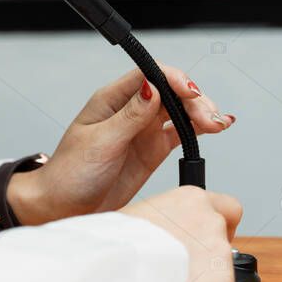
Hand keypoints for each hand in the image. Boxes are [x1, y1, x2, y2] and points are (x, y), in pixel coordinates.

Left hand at [7, 64, 235, 224]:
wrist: (62, 206)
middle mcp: (130, 110)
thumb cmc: (70, 173)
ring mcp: (142, 129)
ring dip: (201, 113)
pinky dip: (199, 130)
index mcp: (112, 99)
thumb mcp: (100, 143)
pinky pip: (181, 133)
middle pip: (170, 91)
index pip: (148, 74)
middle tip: (210, 118)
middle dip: (194, 100)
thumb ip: (129, 117)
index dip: (174, 79)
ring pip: (179, 110)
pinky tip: (215, 128)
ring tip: (219, 124)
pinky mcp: (152, 150)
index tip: (192, 92)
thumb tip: (151, 88)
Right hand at [121, 187, 241, 281]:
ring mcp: (220, 251)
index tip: (208, 237)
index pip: (229, 207)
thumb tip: (161, 232)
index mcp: (192, 199)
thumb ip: (165, 219)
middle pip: (224, 239)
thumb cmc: (118, 240)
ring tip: (174, 281)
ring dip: (204, 275)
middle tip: (185, 266)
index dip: (221, 224)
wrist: (116, 266)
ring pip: (222, 267)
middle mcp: (211, 219)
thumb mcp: (141, 214)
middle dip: (208, 254)